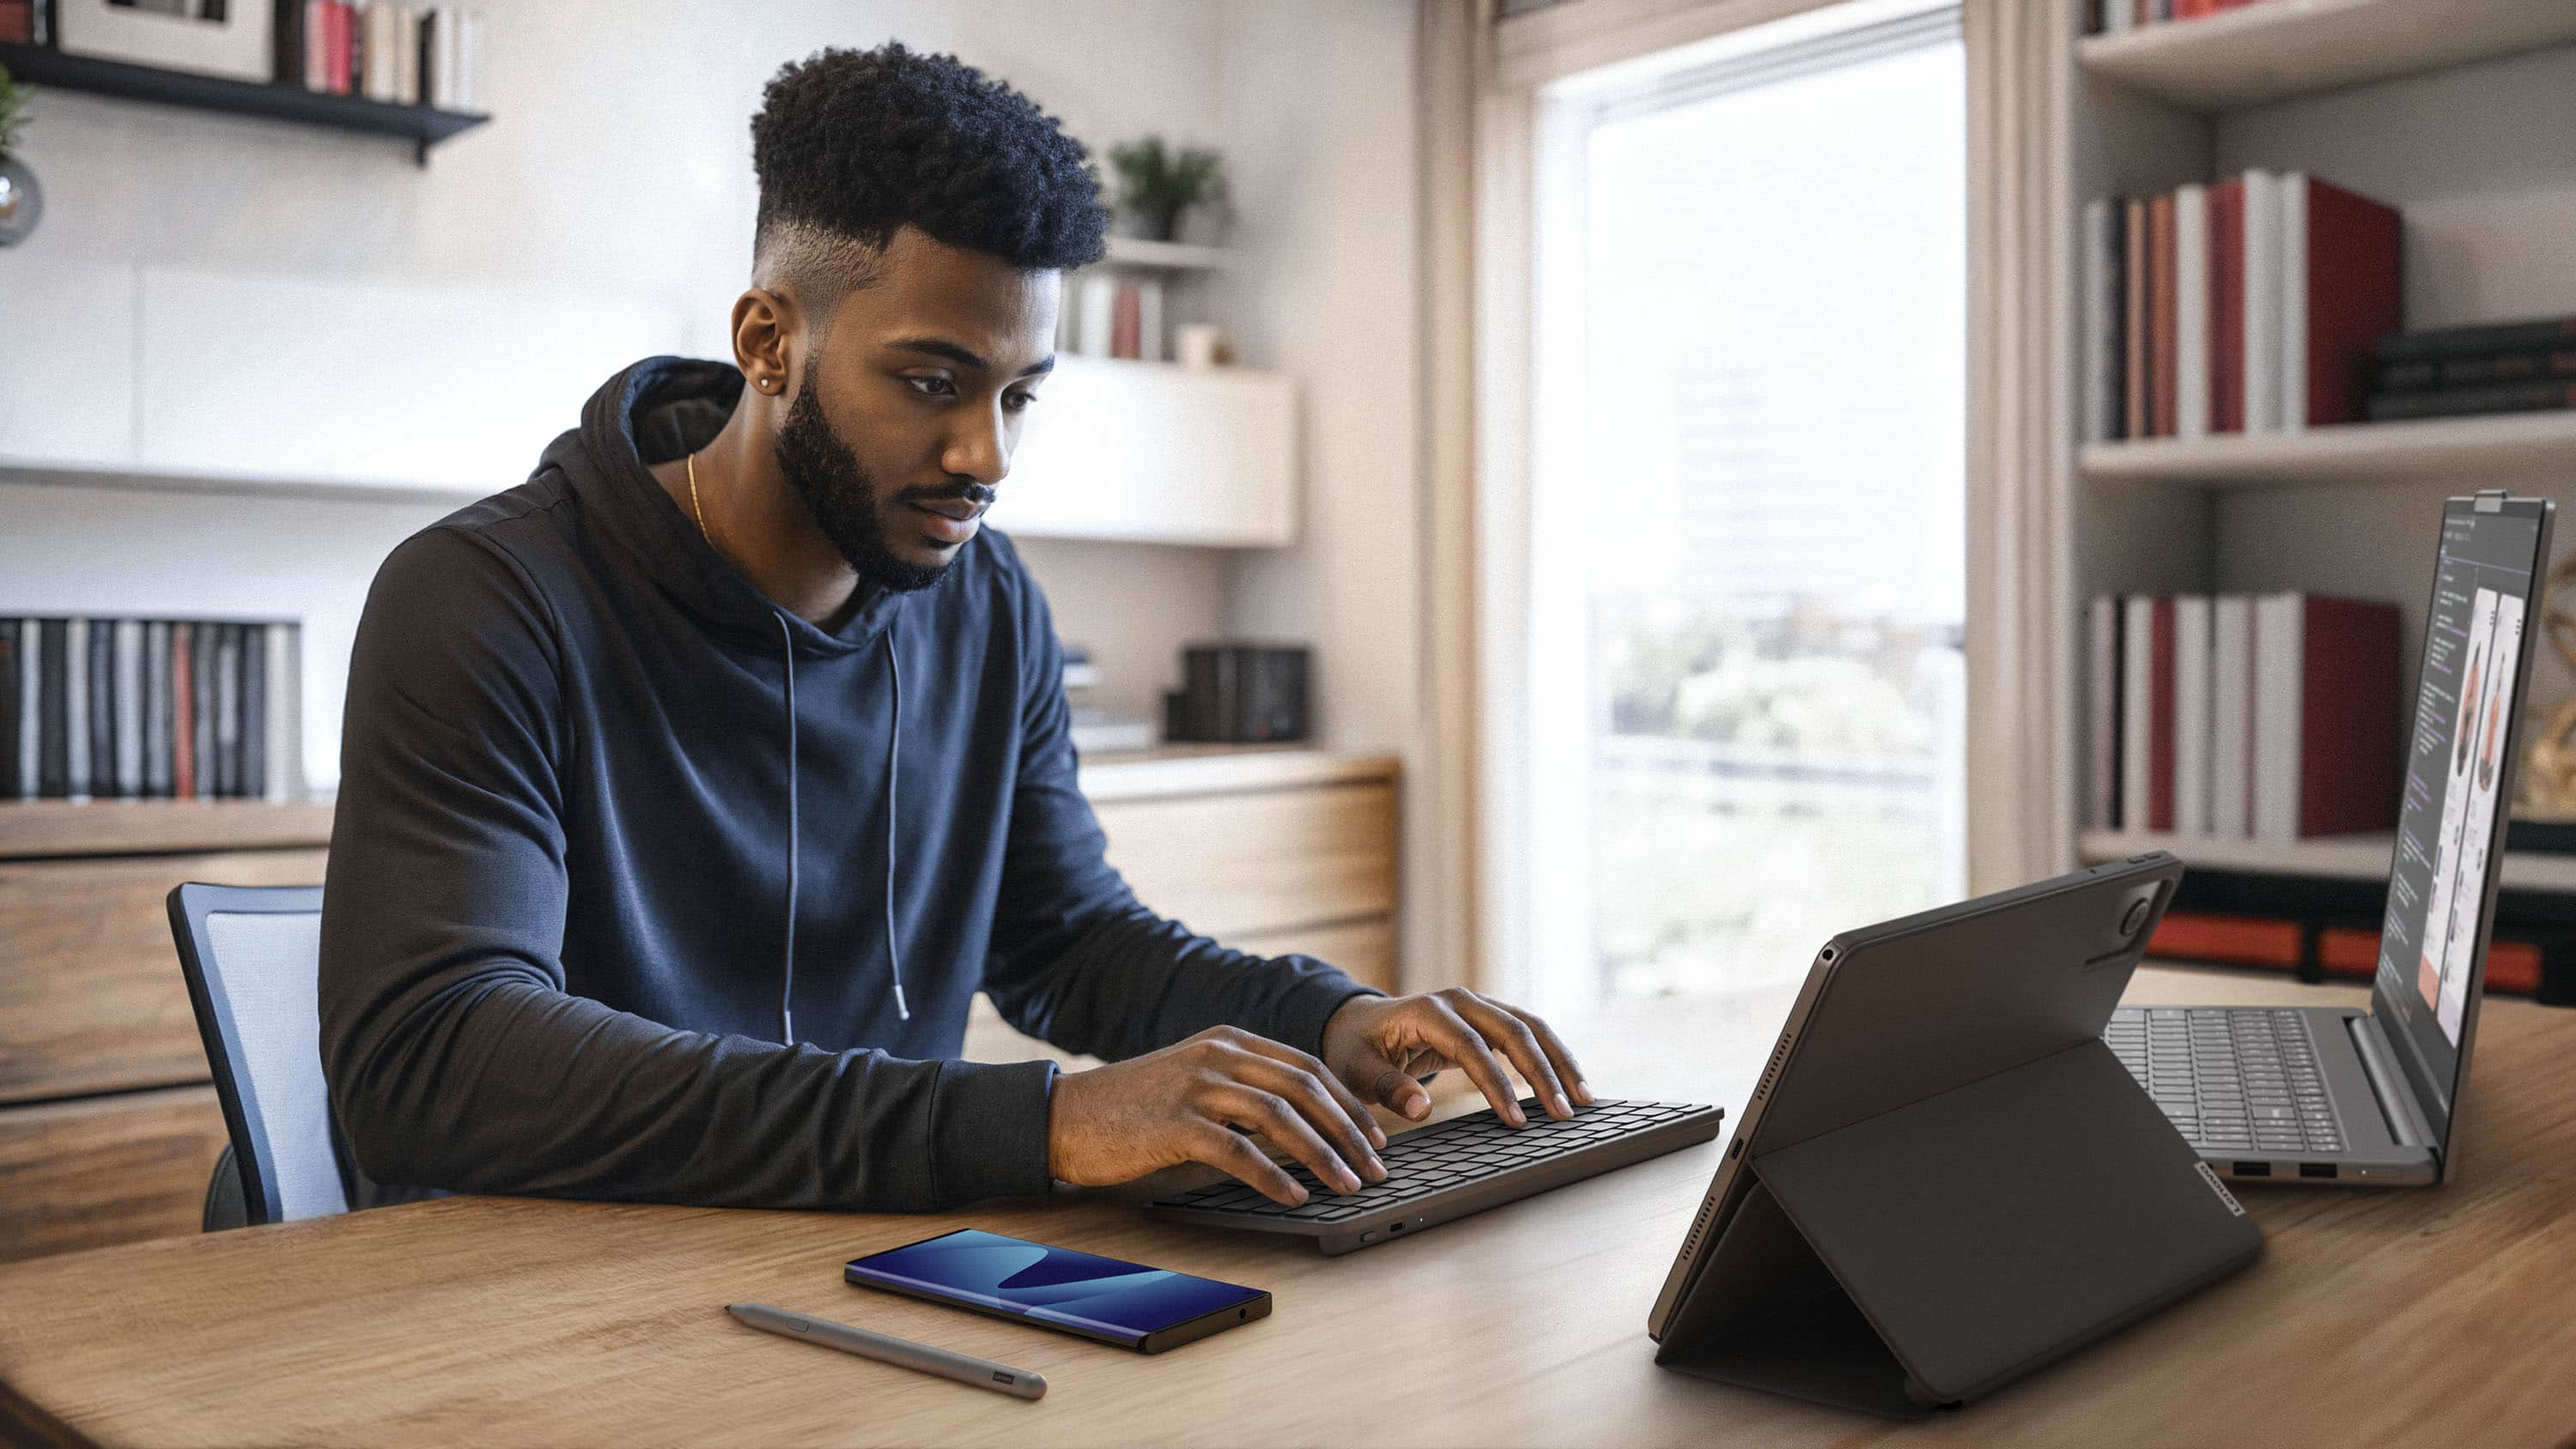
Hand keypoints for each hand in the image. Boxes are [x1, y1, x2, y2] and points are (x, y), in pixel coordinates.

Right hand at [1047, 1026, 1389, 1205]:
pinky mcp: (1175, 1123)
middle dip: (1349, 1131)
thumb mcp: (1196, 1081)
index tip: (1376, 1136)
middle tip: (1376, 1166)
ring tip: (1348, 1184)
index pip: (1307, 1067)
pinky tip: (1295, 1196)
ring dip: (1322, 1154)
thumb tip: (1302, 1126)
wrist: (1066, 1116)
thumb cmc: (1134, 1107)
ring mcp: (1196, 1085)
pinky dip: (1273, 1175)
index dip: (1348, 1103)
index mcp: (1230, 1040)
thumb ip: (1243, 1091)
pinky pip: (1238, 1150)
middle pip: (1304, 1088)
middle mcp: (1218, 1054)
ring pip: (1280, 1117)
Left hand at [1320, 988, 1591, 1127]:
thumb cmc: (1356, 1050)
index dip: (1498, 1083)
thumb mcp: (1358, 1072)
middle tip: (1565, 1113)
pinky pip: (1527, 1032)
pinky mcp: (1487, 1018)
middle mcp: (1459, 1001)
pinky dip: (1551, 1056)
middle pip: (1514, 1030)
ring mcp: (1477, 1005)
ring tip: (1583, 1099)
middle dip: (1544, 1072)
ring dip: (1559, 1061)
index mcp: (1427, 1011)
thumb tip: (1421, 1109)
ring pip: (1530, 1027)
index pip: (1472, 1047)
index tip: (1517, 1120)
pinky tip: (1569, 1084)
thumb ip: (1388, 1088)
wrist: (1357, 1024)